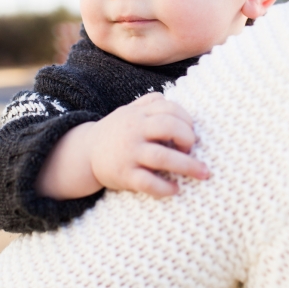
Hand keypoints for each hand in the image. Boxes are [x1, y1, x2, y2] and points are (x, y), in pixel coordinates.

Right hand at [87, 93, 209, 197]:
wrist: (85, 153)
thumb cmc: (116, 131)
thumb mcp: (129, 111)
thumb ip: (150, 102)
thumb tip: (172, 98)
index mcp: (138, 114)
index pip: (170, 109)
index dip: (186, 120)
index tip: (191, 132)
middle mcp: (134, 131)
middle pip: (169, 127)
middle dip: (188, 138)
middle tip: (192, 149)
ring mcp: (129, 153)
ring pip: (162, 157)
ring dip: (187, 166)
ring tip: (203, 173)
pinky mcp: (124, 175)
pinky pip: (147, 182)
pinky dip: (165, 187)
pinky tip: (176, 189)